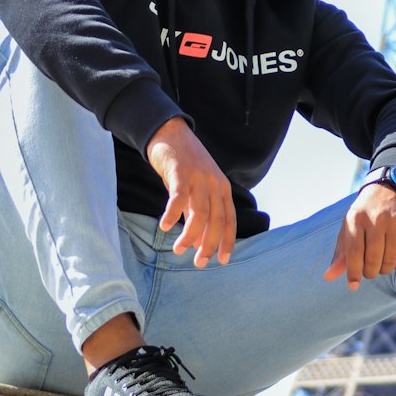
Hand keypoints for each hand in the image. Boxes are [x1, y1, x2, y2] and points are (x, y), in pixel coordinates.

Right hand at [146, 117, 236, 268]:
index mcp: (222, 188)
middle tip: (199, 262)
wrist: (170, 132)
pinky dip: (172, 214)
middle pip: (217, 220)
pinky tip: (165, 227)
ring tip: (178, 249)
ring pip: (200, 213)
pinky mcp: (181, 171)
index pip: (230, 219)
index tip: (223, 260)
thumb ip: (196, 211)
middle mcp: (215, 183)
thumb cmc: (183, 165)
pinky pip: (179, 198)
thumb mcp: (195, 189)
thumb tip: (195, 240)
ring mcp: (199, 177)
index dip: (228, 241)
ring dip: (190, 235)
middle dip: (209, 244)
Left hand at [323, 181, 395, 289]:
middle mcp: (375, 218)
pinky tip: (394, 261)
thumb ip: (340, 254)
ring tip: (381, 266)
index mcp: (355, 218)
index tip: (353, 284)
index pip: (354, 252)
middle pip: (373, 259)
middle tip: (370, 272)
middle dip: (370, 272)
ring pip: (390, 259)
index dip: (353, 272)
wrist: (387, 188)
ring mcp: (394, 221)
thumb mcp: (348, 228)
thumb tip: (328, 277)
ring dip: (385, 269)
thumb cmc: (363, 214)